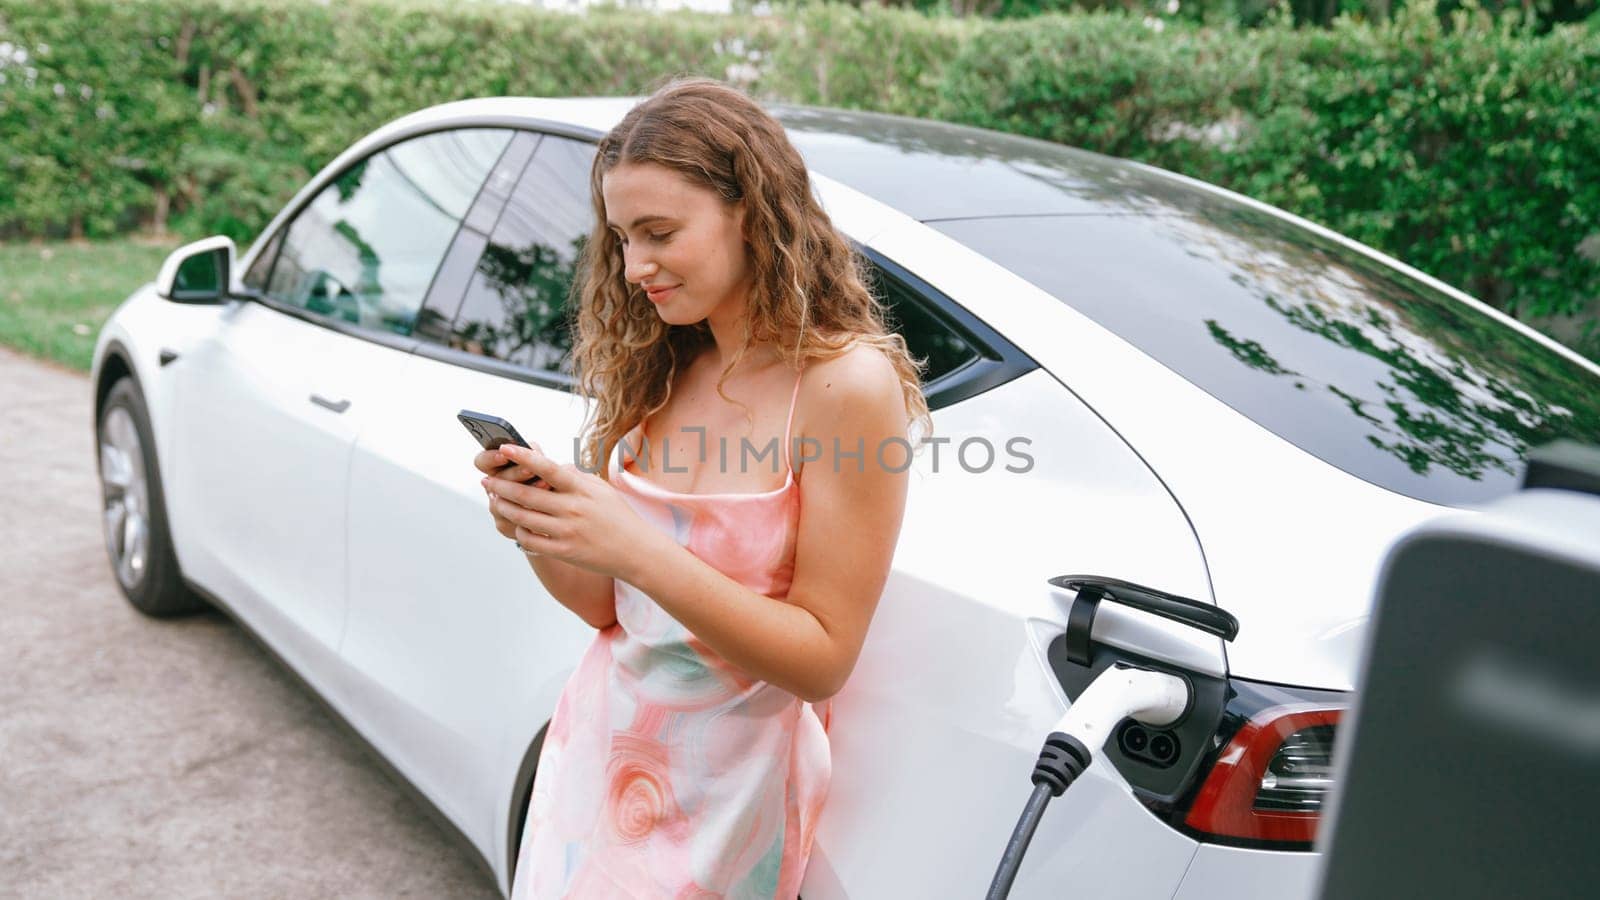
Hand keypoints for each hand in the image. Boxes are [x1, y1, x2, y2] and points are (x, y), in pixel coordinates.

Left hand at [479, 443, 663, 579]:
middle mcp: (573, 508)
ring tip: (494, 500)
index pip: (547, 468)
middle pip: (527, 494)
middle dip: (501, 486)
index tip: (504, 448)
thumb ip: (576, 477)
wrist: (637, 551)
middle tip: (486, 480)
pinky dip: (519, 532)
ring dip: (504, 507)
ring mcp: (567, 531)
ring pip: (524, 518)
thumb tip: (554, 466)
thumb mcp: (602, 489)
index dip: (523, 457)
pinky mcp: (564, 552)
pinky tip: (516, 525)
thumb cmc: (619, 516)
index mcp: (581, 489)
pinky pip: (531, 541)